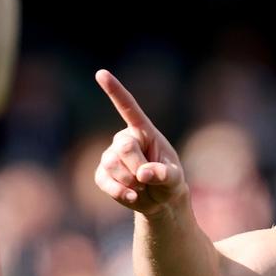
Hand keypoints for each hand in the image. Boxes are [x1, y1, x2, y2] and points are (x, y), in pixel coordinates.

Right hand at [93, 69, 186, 215]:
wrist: (160, 202)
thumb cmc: (170, 183)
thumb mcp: (175, 179)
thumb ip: (164, 175)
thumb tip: (144, 173)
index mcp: (144, 131)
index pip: (128, 107)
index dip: (114, 91)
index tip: (101, 73)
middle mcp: (125, 139)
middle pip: (124, 146)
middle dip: (137, 166)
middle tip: (148, 178)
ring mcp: (111, 156)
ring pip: (111, 164)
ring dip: (130, 181)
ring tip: (142, 186)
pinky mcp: (102, 173)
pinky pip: (103, 180)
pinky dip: (119, 192)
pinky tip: (131, 197)